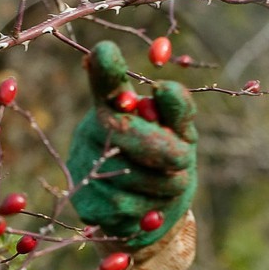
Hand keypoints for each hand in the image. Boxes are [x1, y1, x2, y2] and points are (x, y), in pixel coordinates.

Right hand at [67, 41, 197, 248]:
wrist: (151, 217)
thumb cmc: (167, 163)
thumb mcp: (180, 134)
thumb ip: (178, 111)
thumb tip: (164, 89)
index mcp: (114, 107)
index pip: (107, 85)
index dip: (105, 70)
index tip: (105, 52)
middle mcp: (91, 132)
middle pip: (127, 131)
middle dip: (165, 148)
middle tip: (185, 159)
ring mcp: (84, 168)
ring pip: (135, 175)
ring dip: (166, 184)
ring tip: (165, 184)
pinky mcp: (86, 203)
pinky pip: (129, 206)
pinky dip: (151, 209)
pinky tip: (147, 207)